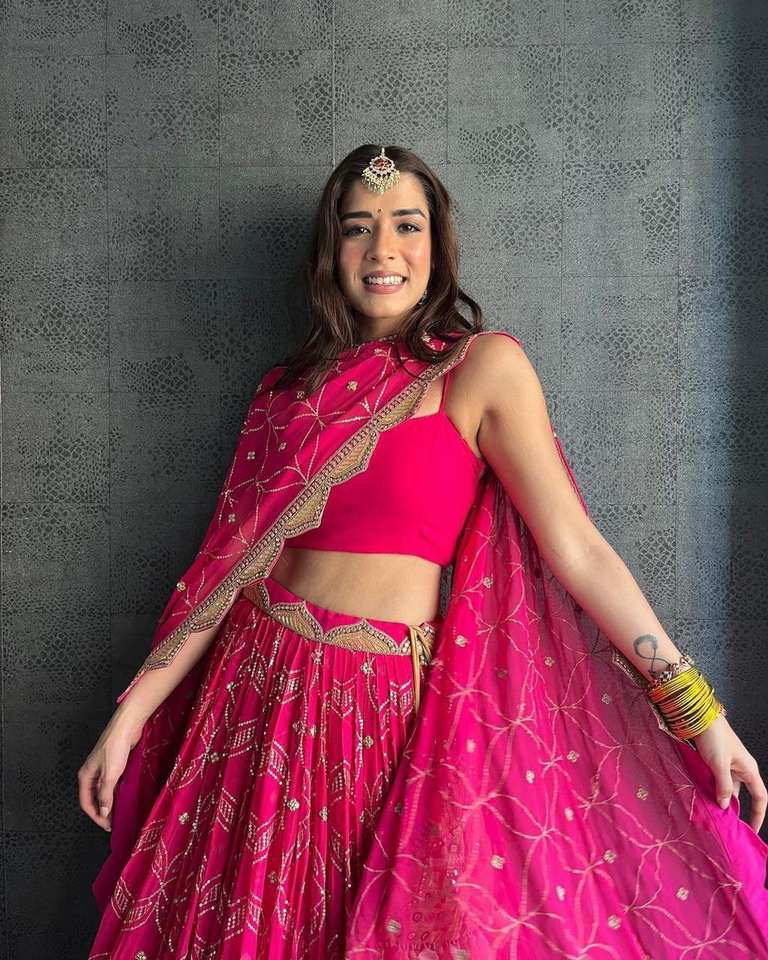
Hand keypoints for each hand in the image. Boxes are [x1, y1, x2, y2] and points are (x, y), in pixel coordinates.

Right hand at [77, 707, 145, 832]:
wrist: (127, 726)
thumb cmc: (115, 747)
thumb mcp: (110, 774)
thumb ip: (105, 794)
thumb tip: (103, 812)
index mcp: (85, 776)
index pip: (85, 802)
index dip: (95, 815)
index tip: (106, 825)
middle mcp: (92, 773)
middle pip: (93, 798)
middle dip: (101, 811)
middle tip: (112, 822)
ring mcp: (102, 769)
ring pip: (102, 791)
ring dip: (108, 802)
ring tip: (117, 813)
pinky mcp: (113, 764)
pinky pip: (111, 783)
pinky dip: (115, 792)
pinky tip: (122, 797)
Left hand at [692, 712, 766, 832]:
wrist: (698, 716)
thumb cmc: (714, 737)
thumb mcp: (719, 764)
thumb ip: (723, 786)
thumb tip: (725, 806)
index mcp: (749, 769)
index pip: (760, 797)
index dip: (758, 814)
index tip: (751, 829)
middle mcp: (740, 768)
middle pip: (739, 794)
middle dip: (731, 808)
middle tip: (721, 823)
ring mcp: (727, 765)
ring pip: (724, 788)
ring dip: (717, 798)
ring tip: (708, 811)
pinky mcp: (714, 761)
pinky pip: (714, 780)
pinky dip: (709, 788)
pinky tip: (700, 795)